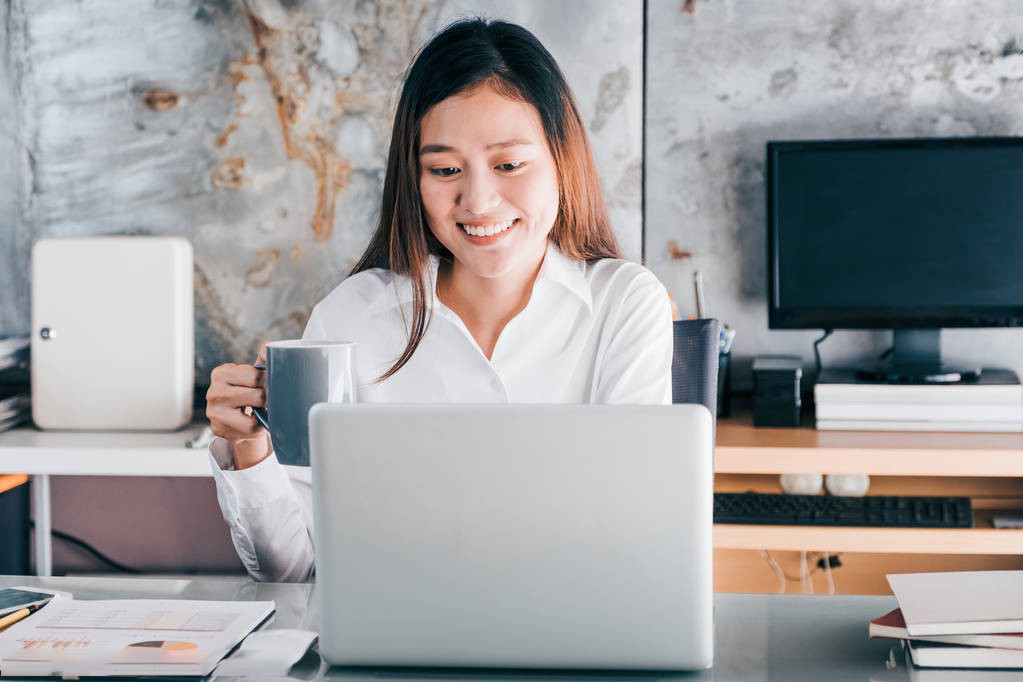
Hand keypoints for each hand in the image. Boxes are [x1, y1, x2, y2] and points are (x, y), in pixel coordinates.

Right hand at [206, 343, 271, 468]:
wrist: (235, 424)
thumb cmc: (246, 395)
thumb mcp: (251, 376)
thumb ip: (262, 361)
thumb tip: (268, 346)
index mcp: (221, 373)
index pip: (255, 375)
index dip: (267, 381)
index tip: (265, 385)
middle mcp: (214, 391)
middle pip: (258, 394)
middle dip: (265, 398)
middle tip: (262, 400)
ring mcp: (215, 411)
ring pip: (255, 409)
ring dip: (262, 411)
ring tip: (257, 410)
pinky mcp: (220, 428)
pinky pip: (252, 426)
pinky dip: (259, 426)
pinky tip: (253, 422)